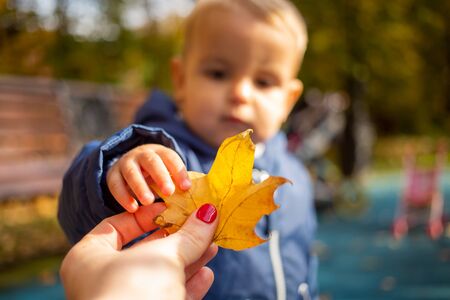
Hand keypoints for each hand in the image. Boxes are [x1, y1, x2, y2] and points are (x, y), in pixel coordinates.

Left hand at [60, 203, 218, 299]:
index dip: (149, 213)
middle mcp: (103, 280)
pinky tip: (207, 274)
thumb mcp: (163, 256)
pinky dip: (188, 285)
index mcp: (89, 258)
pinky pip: (168, 296)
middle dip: (178, 237)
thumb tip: (209, 213)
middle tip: (201, 224)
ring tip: (212, 244)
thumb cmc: (135, 290)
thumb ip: (187, 235)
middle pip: (145, 250)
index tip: (175, 207)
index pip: (118, 225)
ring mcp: (124, 299)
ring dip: (189, 260)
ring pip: (161, 275)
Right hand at [107, 144, 190, 211]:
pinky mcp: (112, 175)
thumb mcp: (170, 176)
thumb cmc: (159, 178)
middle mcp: (143, 155)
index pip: (171, 158)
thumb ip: (181, 186)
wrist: (131, 168)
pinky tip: (132, 209)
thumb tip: (203, 206)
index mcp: (161, 153)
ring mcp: (126, 163)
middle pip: (152, 162)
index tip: (186, 188)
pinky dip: (123, 196)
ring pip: (131, 172)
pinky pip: (115, 184)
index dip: (179, 172)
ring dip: (140, 186)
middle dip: (161, 176)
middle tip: (169, 192)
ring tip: (148, 201)